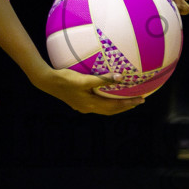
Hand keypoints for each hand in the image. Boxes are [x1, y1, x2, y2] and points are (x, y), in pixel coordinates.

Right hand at [31, 66, 145, 114]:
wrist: (47, 81)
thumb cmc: (65, 79)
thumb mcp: (85, 79)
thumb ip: (102, 79)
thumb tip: (120, 77)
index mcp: (91, 105)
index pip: (115, 107)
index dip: (129, 104)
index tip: (141, 100)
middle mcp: (88, 108)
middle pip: (111, 111)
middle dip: (125, 106)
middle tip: (138, 101)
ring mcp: (83, 106)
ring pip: (105, 109)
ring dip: (117, 106)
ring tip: (127, 101)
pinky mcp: (79, 102)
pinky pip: (98, 104)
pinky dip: (107, 102)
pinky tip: (108, 96)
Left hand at [131, 0, 188, 14]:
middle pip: (184, 5)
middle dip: (182, 6)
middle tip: (176, 5)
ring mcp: (163, 2)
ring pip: (175, 12)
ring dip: (173, 12)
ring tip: (167, 12)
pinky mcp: (156, 8)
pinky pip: (163, 16)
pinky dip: (164, 17)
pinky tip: (158, 16)